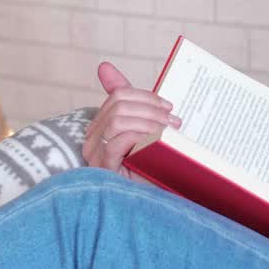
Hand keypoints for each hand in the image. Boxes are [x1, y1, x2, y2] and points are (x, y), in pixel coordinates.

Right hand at [82, 62, 181, 176]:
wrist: (155, 202)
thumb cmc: (150, 165)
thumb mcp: (144, 130)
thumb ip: (133, 102)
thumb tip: (104, 66)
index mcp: (103, 124)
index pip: (118, 95)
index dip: (146, 96)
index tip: (169, 106)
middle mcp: (93, 137)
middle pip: (118, 105)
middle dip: (150, 109)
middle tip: (174, 121)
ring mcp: (95, 153)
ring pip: (117, 120)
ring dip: (148, 122)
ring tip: (169, 132)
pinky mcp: (102, 167)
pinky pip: (117, 141)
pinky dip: (140, 137)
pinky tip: (157, 143)